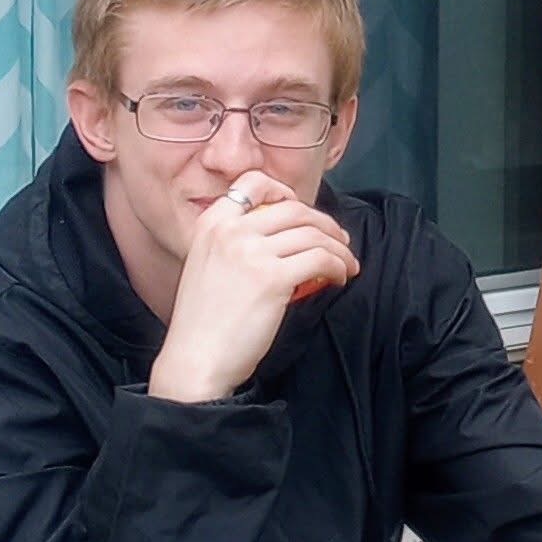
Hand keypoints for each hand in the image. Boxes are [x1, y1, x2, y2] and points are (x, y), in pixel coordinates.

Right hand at [149, 171, 359, 401]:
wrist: (195, 359)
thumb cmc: (202, 324)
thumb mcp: (205, 266)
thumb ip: (232, 245)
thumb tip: (280, 238)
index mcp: (211, 224)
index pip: (253, 182)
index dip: (286, 192)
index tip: (303, 212)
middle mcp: (230, 231)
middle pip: (295, 210)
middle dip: (325, 224)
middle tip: (339, 241)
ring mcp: (252, 252)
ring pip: (313, 234)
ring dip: (338, 248)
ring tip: (346, 265)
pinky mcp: (272, 278)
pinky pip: (320, 260)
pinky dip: (338, 266)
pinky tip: (339, 278)